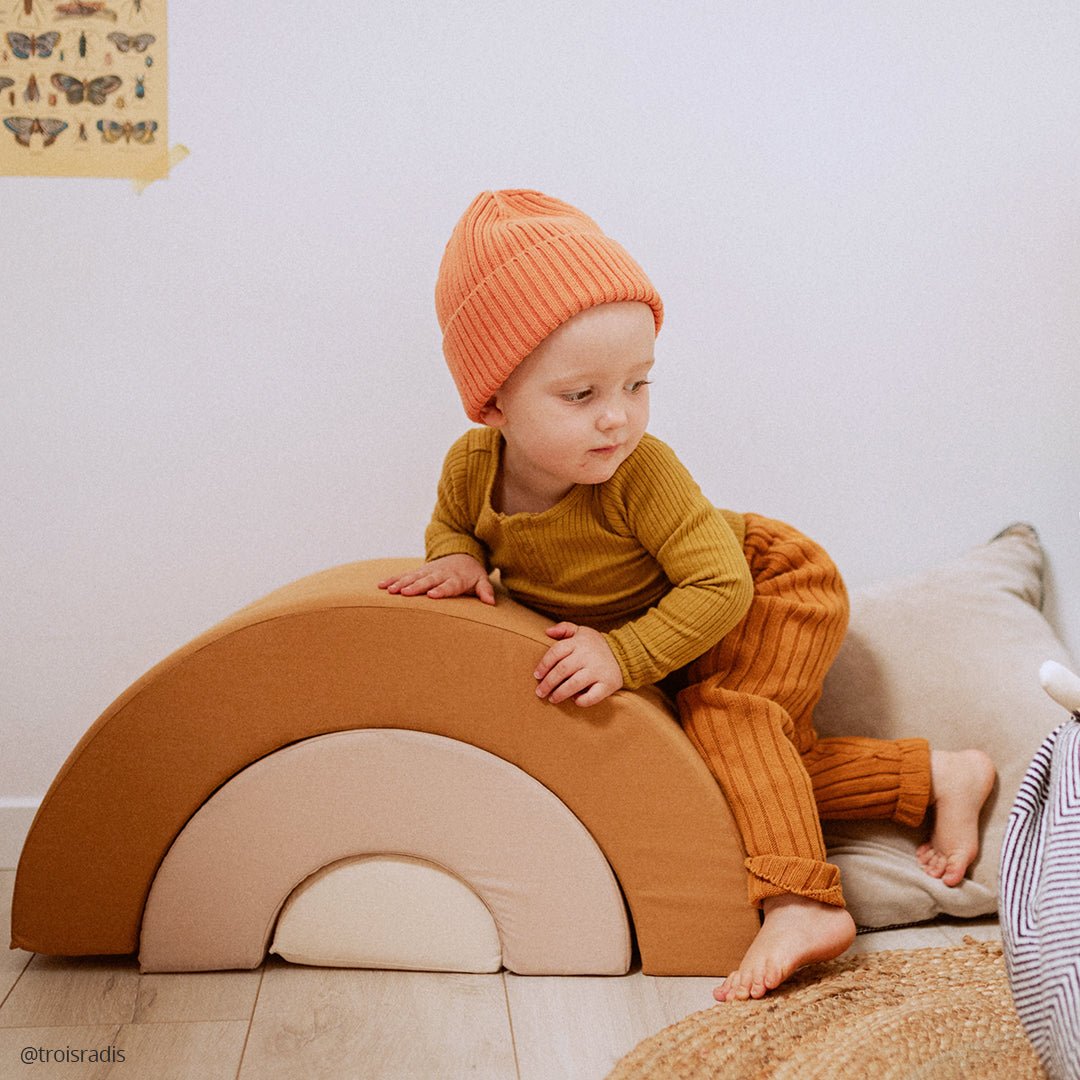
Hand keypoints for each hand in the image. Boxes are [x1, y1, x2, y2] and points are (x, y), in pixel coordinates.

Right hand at [377, 554, 495, 604]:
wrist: (462, 553)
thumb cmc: (471, 573)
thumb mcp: (481, 580)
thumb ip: (485, 590)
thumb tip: (491, 602)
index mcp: (455, 579)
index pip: (448, 585)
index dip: (441, 590)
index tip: (432, 595)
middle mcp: (439, 574)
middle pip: (427, 581)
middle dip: (416, 587)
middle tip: (405, 593)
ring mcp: (427, 571)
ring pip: (413, 577)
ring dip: (401, 583)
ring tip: (390, 591)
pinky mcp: (419, 571)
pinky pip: (404, 575)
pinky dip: (393, 579)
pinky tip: (381, 586)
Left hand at [534, 623, 622, 706]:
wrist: (624, 653)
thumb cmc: (596, 645)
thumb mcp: (581, 631)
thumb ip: (564, 628)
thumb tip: (547, 631)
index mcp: (579, 642)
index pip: (556, 652)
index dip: (544, 665)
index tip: (537, 676)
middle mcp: (587, 656)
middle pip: (562, 670)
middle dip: (548, 683)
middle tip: (540, 692)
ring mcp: (598, 670)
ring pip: (574, 684)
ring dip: (560, 693)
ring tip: (552, 699)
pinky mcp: (608, 684)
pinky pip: (592, 696)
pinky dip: (582, 700)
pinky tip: (575, 700)